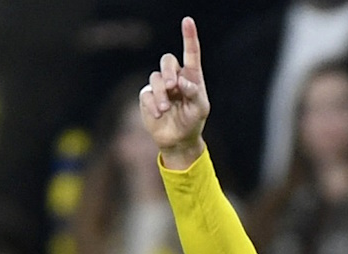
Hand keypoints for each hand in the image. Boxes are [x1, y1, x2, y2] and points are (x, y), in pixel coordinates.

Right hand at [138, 17, 207, 168]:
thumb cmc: (193, 121)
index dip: (189, 37)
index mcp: (192, 77)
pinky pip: (146, 93)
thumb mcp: (201, 109)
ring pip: (156, 78)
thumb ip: (195, 93)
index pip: (191, 53)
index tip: (188, 21)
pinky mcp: (147, 95)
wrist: (178, 139)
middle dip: (169, 71)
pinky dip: (153, 104)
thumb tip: (181, 82)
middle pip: (168, 61)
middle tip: (173, 87)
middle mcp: (175, 77)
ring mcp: (159, 86)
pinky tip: (159, 114)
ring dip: (161, 94)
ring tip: (166, 108)